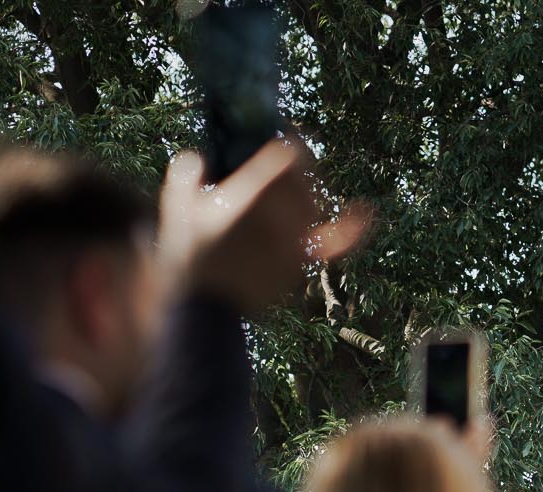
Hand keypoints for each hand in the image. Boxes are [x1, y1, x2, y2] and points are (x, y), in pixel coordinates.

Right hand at [158, 139, 373, 315]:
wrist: (207, 309)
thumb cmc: (188, 257)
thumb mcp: (176, 210)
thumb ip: (186, 176)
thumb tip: (197, 156)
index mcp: (250, 195)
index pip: (286, 154)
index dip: (287, 138)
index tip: (279, 131)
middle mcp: (280, 215)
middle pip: (303, 177)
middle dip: (295, 164)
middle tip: (280, 161)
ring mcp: (295, 240)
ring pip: (314, 202)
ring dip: (307, 188)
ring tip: (291, 186)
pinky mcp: (301, 262)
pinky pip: (336, 243)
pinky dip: (353, 227)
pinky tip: (366, 212)